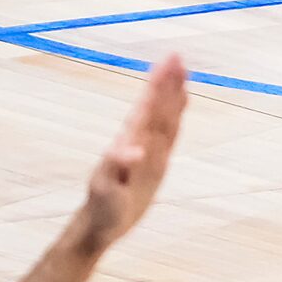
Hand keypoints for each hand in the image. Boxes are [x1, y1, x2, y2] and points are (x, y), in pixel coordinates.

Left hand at [69, 54, 187, 257]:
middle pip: (157, 107)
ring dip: (171, 94)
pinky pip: (168, 133)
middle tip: (177, 56)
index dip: (160, 85)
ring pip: (163, 117)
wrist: (100, 225)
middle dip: (167, 83)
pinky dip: (176, 115)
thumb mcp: (107, 192)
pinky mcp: (155, 162)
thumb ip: (117, 168)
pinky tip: (180, 103)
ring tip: (181, 70)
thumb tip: (134, 148)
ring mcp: (147, 150)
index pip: (149, 109)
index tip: (170, 61)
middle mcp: (139, 141)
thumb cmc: (102, 209)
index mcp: (130, 143)